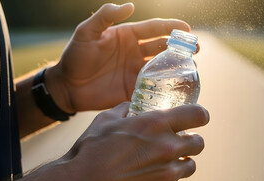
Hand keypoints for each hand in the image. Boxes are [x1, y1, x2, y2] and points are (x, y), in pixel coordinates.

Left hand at [45, 3, 192, 112]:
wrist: (67, 86)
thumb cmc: (75, 56)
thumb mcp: (86, 32)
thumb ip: (105, 16)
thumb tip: (130, 5)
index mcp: (128, 36)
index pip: (154, 28)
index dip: (171, 27)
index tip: (187, 28)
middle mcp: (135, 52)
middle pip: (163, 47)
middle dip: (181, 47)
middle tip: (196, 50)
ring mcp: (135, 71)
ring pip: (163, 67)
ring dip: (178, 66)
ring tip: (193, 68)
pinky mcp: (134, 89)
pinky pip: (154, 87)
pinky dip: (167, 87)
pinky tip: (179, 87)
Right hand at [56, 103, 208, 180]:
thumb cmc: (90, 152)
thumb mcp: (105, 121)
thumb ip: (123, 109)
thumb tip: (130, 106)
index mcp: (156, 124)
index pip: (198, 115)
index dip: (200, 116)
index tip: (198, 120)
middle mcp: (168, 147)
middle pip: (199, 143)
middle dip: (190, 142)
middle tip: (177, 145)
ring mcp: (168, 174)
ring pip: (190, 166)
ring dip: (180, 164)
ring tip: (163, 167)